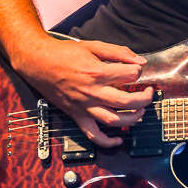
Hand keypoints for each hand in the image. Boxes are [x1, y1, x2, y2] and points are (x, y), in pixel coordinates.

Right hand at [13, 35, 153, 146]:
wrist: (38, 62)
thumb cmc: (65, 53)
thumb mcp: (93, 45)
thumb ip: (118, 52)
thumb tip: (141, 61)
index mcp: (97, 73)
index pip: (130, 76)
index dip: (138, 71)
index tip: (136, 69)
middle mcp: (92, 92)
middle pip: (126, 102)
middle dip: (144, 99)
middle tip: (149, 93)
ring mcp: (84, 107)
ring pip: (114, 121)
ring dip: (132, 119)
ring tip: (140, 112)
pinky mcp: (77, 116)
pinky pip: (93, 134)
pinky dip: (107, 141)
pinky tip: (119, 139)